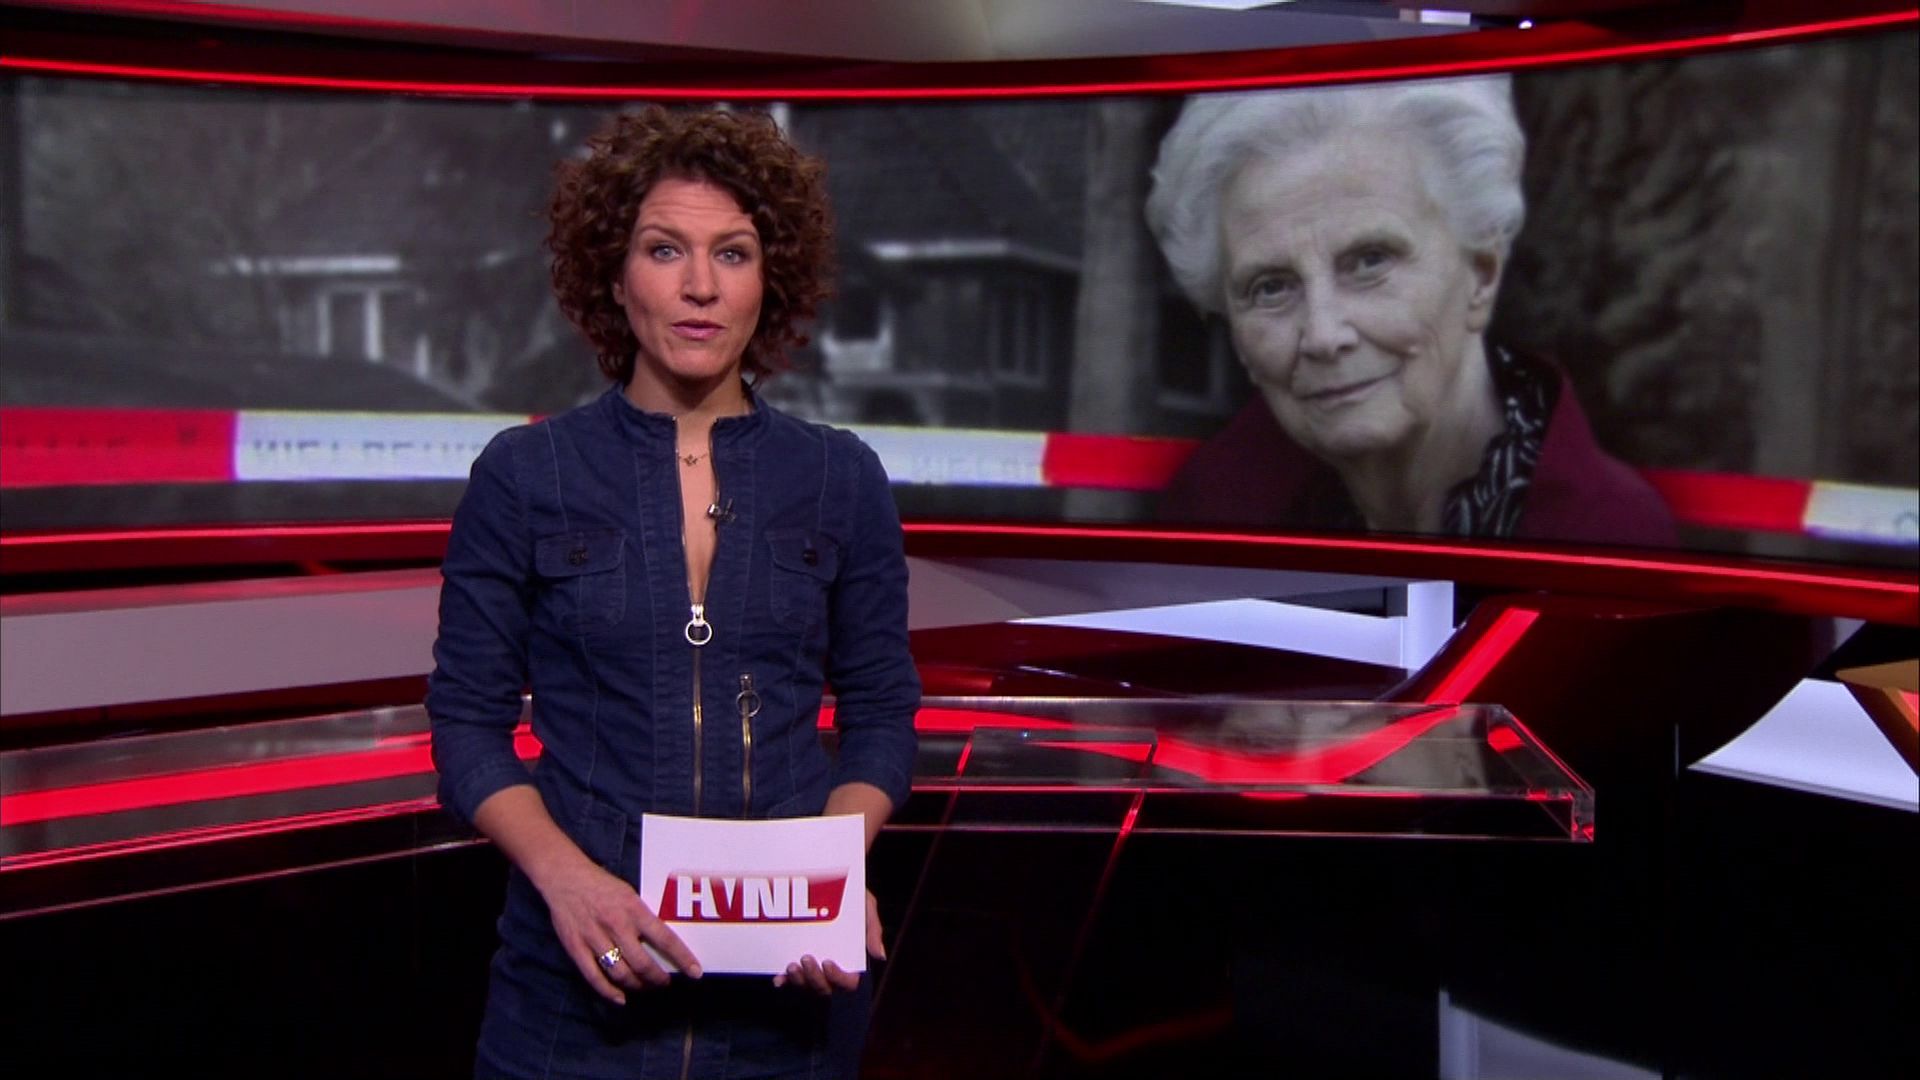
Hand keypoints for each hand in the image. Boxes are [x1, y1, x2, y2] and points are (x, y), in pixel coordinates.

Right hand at [540, 859, 701, 1004]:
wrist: (565, 877)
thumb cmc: (602, 884)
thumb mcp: (630, 894)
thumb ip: (643, 917)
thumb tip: (662, 942)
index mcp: (634, 910)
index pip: (665, 939)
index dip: (683, 958)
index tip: (695, 972)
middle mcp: (616, 925)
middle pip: (643, 964)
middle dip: (657, 979)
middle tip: (664, 983)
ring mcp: (595, 938)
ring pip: (621, 974)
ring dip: (637, 986)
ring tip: (645, 987)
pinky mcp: (576, 948)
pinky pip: (594, 977)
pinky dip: (609, 992)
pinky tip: (620, 997)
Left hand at [774, 889, 883, 993]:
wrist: (831, 882)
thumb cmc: (853, 898)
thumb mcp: (866, 907)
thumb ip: (873, 930)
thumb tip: (879, 955)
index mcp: (851, 961)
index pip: (848, 982)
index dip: (838, 978)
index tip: (827, 962)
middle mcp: (832, 969)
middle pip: (825, 988)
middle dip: (814, 978)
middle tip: (805, 958)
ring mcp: (814, 968)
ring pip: (807, 986)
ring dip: (798, 980)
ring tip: (791, 966)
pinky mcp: (797, 962)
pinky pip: (790, 979)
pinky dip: (785, 981)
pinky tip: (778, 979)